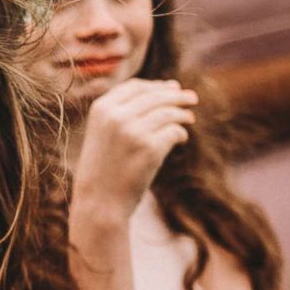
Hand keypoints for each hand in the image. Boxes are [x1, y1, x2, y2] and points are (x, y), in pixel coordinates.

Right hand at [74, 78, 197, 216]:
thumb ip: (119, 114)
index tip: (170, 88)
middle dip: (176, 95)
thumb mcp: (99, 135)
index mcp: (101, 110)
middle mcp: (116, 116)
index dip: (156, 86)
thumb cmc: (101, 171)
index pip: (135, 86)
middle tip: (191, 99)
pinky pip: (174, 131)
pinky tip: (181, 139)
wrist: (98, 203)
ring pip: (168, 112)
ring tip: (189, 118)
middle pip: (155, 96)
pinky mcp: (150, 148)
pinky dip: (180, 133)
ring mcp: (133, 131)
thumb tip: (157, 93)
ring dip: (182, 114)